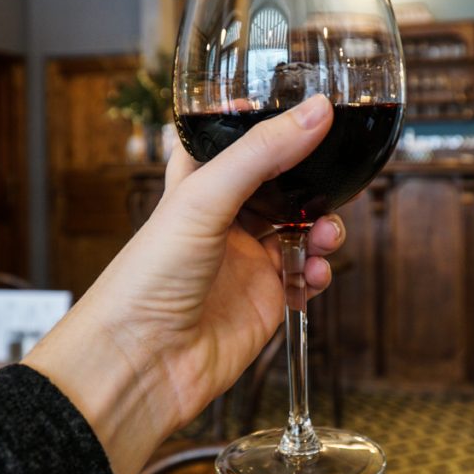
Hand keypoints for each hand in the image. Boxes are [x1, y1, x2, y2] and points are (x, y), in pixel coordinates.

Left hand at [23, 95, 341, 473]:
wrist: (142, 362)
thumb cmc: (148, 278)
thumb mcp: (204, 198)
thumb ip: (261, 153)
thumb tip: (317, 111)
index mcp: (198, 185)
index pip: (233, 141)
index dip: (264, 125)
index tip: (303, 111)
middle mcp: (224, 219)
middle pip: (281, 185)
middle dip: (312, 182)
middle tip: (331, 181)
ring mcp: (246, 260)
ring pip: (301, 229)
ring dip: (324, 227)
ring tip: (325, 236)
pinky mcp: (265, 300)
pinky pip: (306, 276)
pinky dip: (320, 271)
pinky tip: (314, 274)